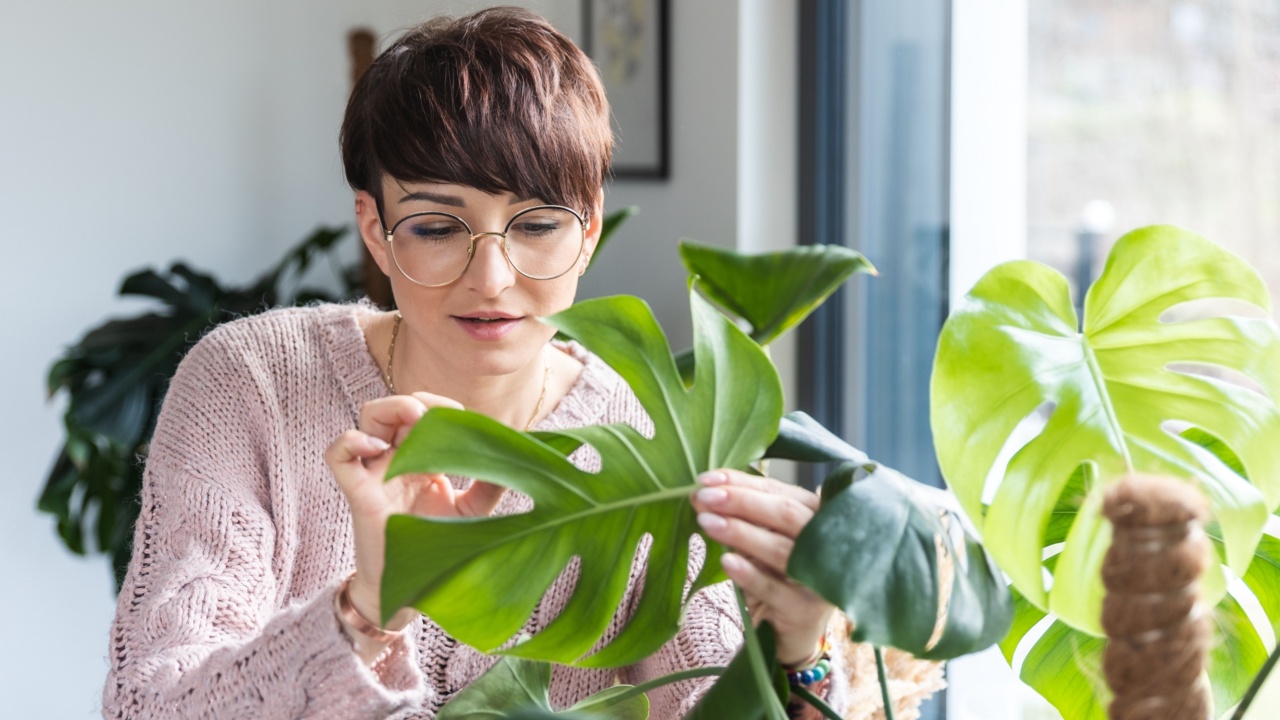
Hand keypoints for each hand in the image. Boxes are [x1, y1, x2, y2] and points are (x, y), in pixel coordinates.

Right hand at [325, 392, 507, 626]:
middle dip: (415, 401)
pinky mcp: (358, 492)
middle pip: (395, 408)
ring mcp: (375, 473)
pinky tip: (377, 447)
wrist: (411, 589)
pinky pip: (337, 455)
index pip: (423, 413)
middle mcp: (397, 460)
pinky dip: (351, 441)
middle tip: (436, 415)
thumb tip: (514, 454)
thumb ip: (490, 485)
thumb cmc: (437, 548)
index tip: (463, 418)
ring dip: (390, 409)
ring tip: (414, 419)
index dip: (440, 406)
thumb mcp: (472, 512)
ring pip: (367, 419)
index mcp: (422, 459)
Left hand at [691, 469, 835, 665]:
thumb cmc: (774, 577)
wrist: (789, 635)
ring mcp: (819, 578)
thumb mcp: (758, 542)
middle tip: (703, 497)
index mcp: (816, 515)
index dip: (741, 482)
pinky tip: (726, 561)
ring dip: (740, 532)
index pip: (778, 491)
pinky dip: (749, 573)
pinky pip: (774, 588)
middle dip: (741, 501)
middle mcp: (825, 542)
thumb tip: (699, 493)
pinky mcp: (805, 610)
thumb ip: (738, 517)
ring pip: (779, 549)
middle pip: (785, 514)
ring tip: (705, 521)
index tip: (705, 479)